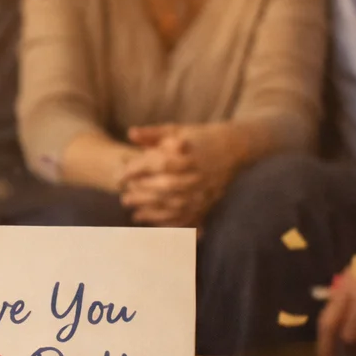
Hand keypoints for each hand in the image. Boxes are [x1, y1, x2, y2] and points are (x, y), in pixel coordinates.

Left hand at [118, 125, 246, 226]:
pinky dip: (172, 223)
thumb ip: (153, 134)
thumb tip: (131, 133)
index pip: (157, 163)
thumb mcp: (177, 131)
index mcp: (187, 153)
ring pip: (176, 206)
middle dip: (142, 194)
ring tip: (135, 214)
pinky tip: (156, 224)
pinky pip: (190, 217)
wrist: (235, 148)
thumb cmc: (200, 137)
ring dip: (154, 212)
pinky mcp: (210, 202)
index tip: (120, 176)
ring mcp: (205, 190)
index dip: (136, 170)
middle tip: (124, 199)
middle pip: (165, 187)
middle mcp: (196, 173)